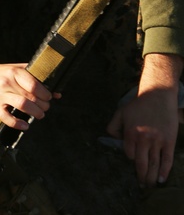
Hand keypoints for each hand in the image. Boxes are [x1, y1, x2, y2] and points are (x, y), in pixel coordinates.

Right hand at [0, 59, 54, 129]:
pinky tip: (25, 125)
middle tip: (45, 107)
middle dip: (43, 105)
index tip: (48, 97)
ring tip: (39, 114)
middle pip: (31, 97)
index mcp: (14, 72)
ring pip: (22, 105)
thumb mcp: (18, 70)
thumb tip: (56, 93)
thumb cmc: (2, 74)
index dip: (45, 94)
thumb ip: (36, 79)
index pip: (34, 85)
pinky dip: (18, 124)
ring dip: (35, 113)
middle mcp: (6, 82)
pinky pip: (6, 117)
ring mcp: (0, 94)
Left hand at [106, 53, 182, 186]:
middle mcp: (143, 139)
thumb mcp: (120, 113)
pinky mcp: (169, 141)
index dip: (132, 158)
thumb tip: (114, 139)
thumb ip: (113, 127)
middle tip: (142, 186)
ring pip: (154, 164)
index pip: (129, 154)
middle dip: (141, 176)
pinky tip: (162, 179)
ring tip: (150, 186)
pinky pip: (167, 159)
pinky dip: (165, 170)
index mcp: (130, 133)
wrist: (158, 97)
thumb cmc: (138, 105)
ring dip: (152, 177)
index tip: (135, 160)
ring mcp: (157, 141)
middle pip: (141, 163)